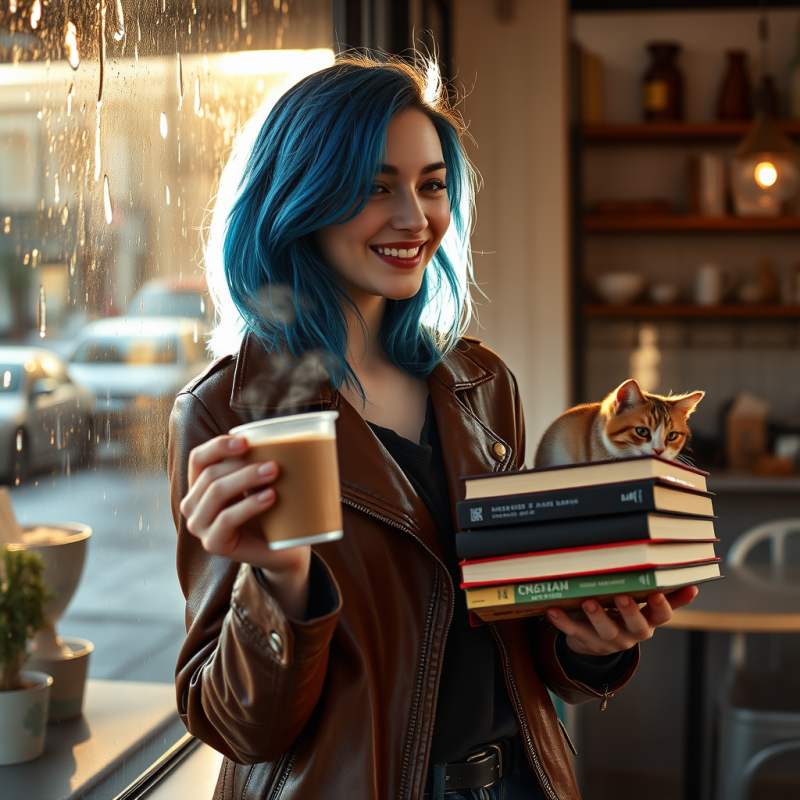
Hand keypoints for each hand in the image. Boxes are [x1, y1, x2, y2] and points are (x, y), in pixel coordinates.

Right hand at [180, 435, 310, 616]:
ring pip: (217, 492)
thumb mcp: (260, 482)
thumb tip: (277, 435)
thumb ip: (258, 460)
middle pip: (211, 474)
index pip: (199, 458)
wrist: (283, 548)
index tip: (246, 441)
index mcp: (199, 485)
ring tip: (274, 473)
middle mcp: (192, 505)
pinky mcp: (213, 543)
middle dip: (242, 465)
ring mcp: (199, 526)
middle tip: (274, 464)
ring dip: (246, 478)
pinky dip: (250, 504)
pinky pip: (227, 518)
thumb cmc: (271, 510)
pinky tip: (270, 497)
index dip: (218, 446)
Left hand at [545, 586, 698, 656]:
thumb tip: (692, 583)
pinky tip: (553, 610)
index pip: (661, 617)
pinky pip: (574, 632)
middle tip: (623, 596)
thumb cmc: (623, 616)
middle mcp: (631, 634)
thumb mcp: (645, 610)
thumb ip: (666, 596)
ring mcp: (609, 641)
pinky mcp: (585, 641)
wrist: (596, 644)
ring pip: (605, 631)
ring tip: (589, 602)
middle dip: (630, 611)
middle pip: (635, 626)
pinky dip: (563, 622)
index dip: (661, 607)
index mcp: (647, 623)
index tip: (658, 593)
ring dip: (598, 616)